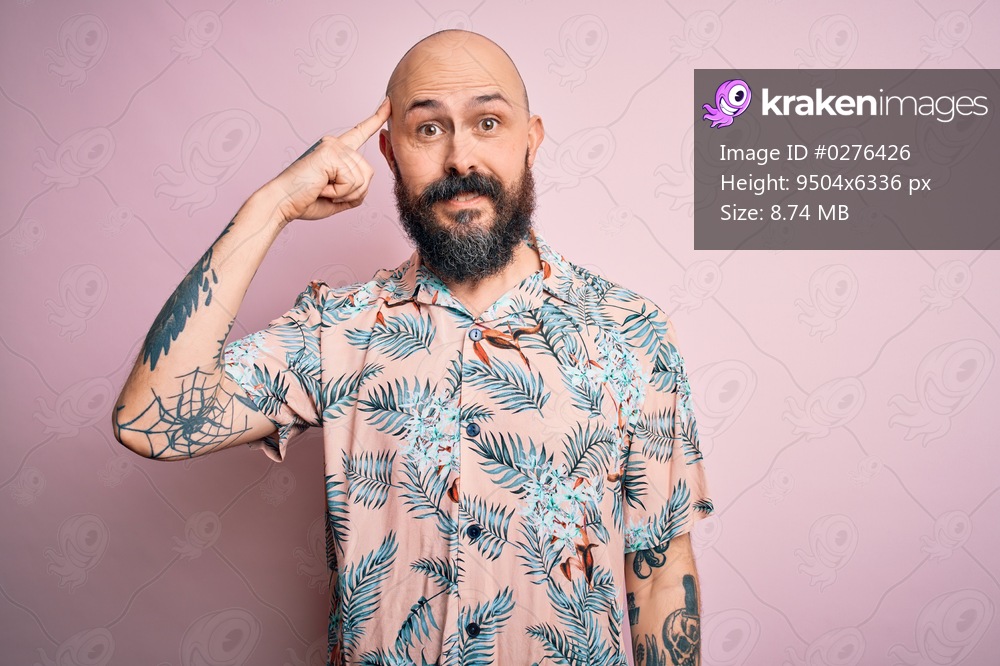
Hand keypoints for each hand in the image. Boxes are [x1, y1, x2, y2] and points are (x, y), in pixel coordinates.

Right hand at [263, 97, 390, 223]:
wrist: (282, 203)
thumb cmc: (306, 199)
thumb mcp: (339, 196)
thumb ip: (356, 188)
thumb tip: (368, 177)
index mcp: (337, 150)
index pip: (360, 132)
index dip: (376, 118)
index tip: (389, 102)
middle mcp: (335, 144)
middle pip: (368, 173)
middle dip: (353, 193)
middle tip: (326, 192)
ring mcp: (333, 147)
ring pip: (362, 179)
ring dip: (345, 194)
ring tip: (323, 189)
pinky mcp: (330, 154)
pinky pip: (352, 182)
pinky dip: (339, 193)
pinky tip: (321, 188)